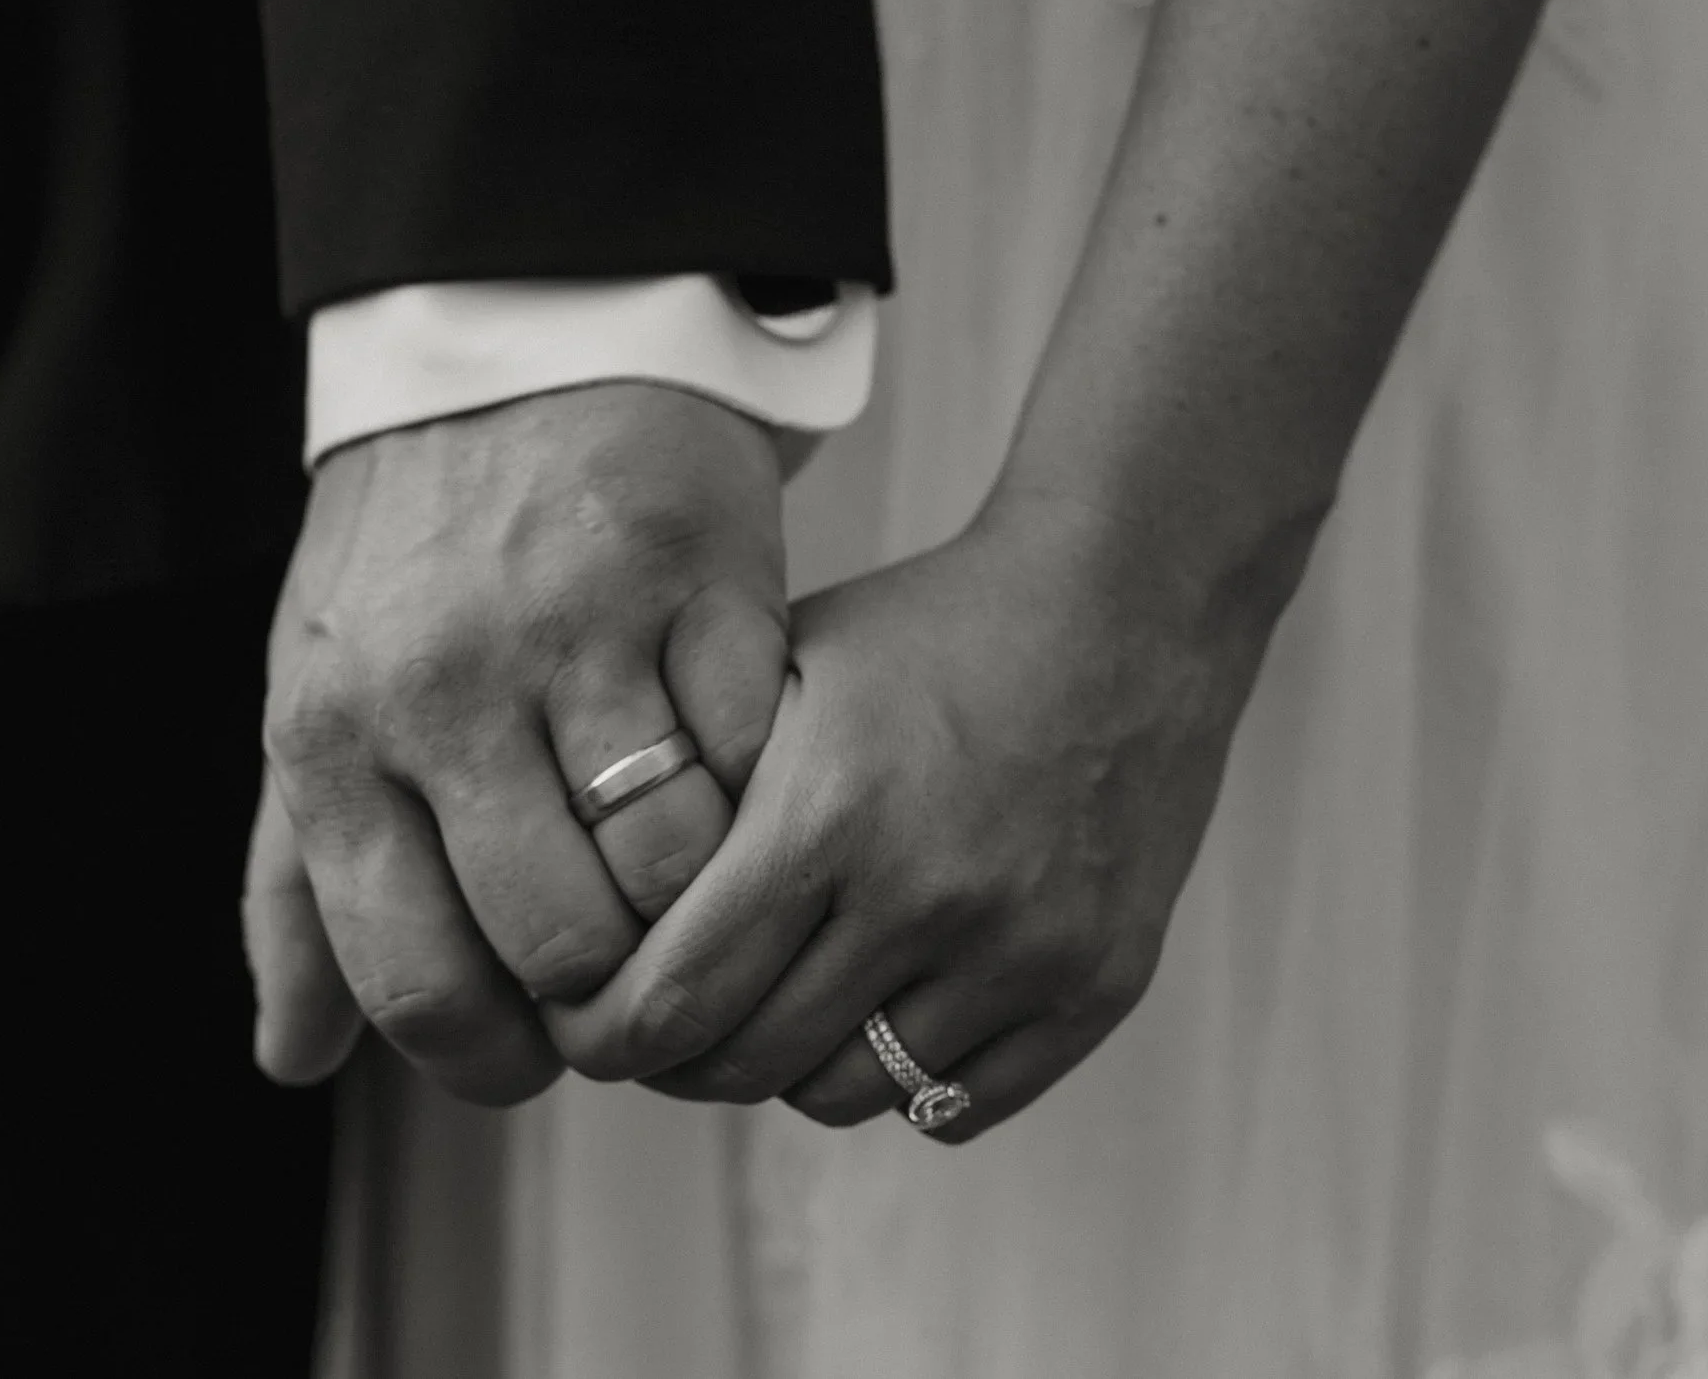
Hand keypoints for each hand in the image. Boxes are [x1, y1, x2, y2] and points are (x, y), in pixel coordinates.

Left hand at [250, 383, 789, 1103]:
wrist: (515, 345)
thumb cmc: (410, 554)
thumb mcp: (316, 703)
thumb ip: (296, 890)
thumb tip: (293, 1059)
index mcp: (332, 737)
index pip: (415, 980)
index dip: (494, 1055)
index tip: (538, 1046)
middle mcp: (441, 689)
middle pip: (562, 943)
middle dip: (607, 988)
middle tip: (627, 957)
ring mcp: (577, 632)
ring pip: (672, 868)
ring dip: (693, 897)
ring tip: (680, 862)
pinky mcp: (699, 580)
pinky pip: (755, 761)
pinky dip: (757, 793)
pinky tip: (734, 768)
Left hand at [543, 500, 1292, 1139]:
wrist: (1127, 602)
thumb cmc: (926, 628)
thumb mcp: (782, 664)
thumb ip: (689, 786)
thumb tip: (579, 919)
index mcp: (828, 810)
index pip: (671, 998)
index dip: (602, 1032)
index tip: (581, 1018)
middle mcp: (928, 896)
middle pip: (745, 1064)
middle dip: (674, 1058)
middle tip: (658, 1022)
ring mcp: (1023, 951)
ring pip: (844, 1096)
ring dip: (784, 1067)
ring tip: (769, 1004)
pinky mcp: (1096, 985)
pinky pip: (953, 1106)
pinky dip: (896, 1081)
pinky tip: (873, 1007)